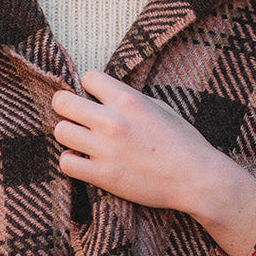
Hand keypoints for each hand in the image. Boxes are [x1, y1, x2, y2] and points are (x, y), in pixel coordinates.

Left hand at [51, 71, 255, 255]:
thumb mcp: (159, 107)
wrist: (195, 179)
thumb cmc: (183, 141)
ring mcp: (105, 149)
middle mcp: (112, 121)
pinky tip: (84, 161)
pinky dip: (72, 161)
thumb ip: (129, 98)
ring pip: (60, 131)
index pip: (87, 77)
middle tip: (77, 117)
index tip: (96, 99)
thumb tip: (104, 94)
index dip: (90, 87)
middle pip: (62, 102)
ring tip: (82, 141)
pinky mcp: (102, 175)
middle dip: (67, 107)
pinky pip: (66, 162)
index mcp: (128, 100)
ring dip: (69, 135)